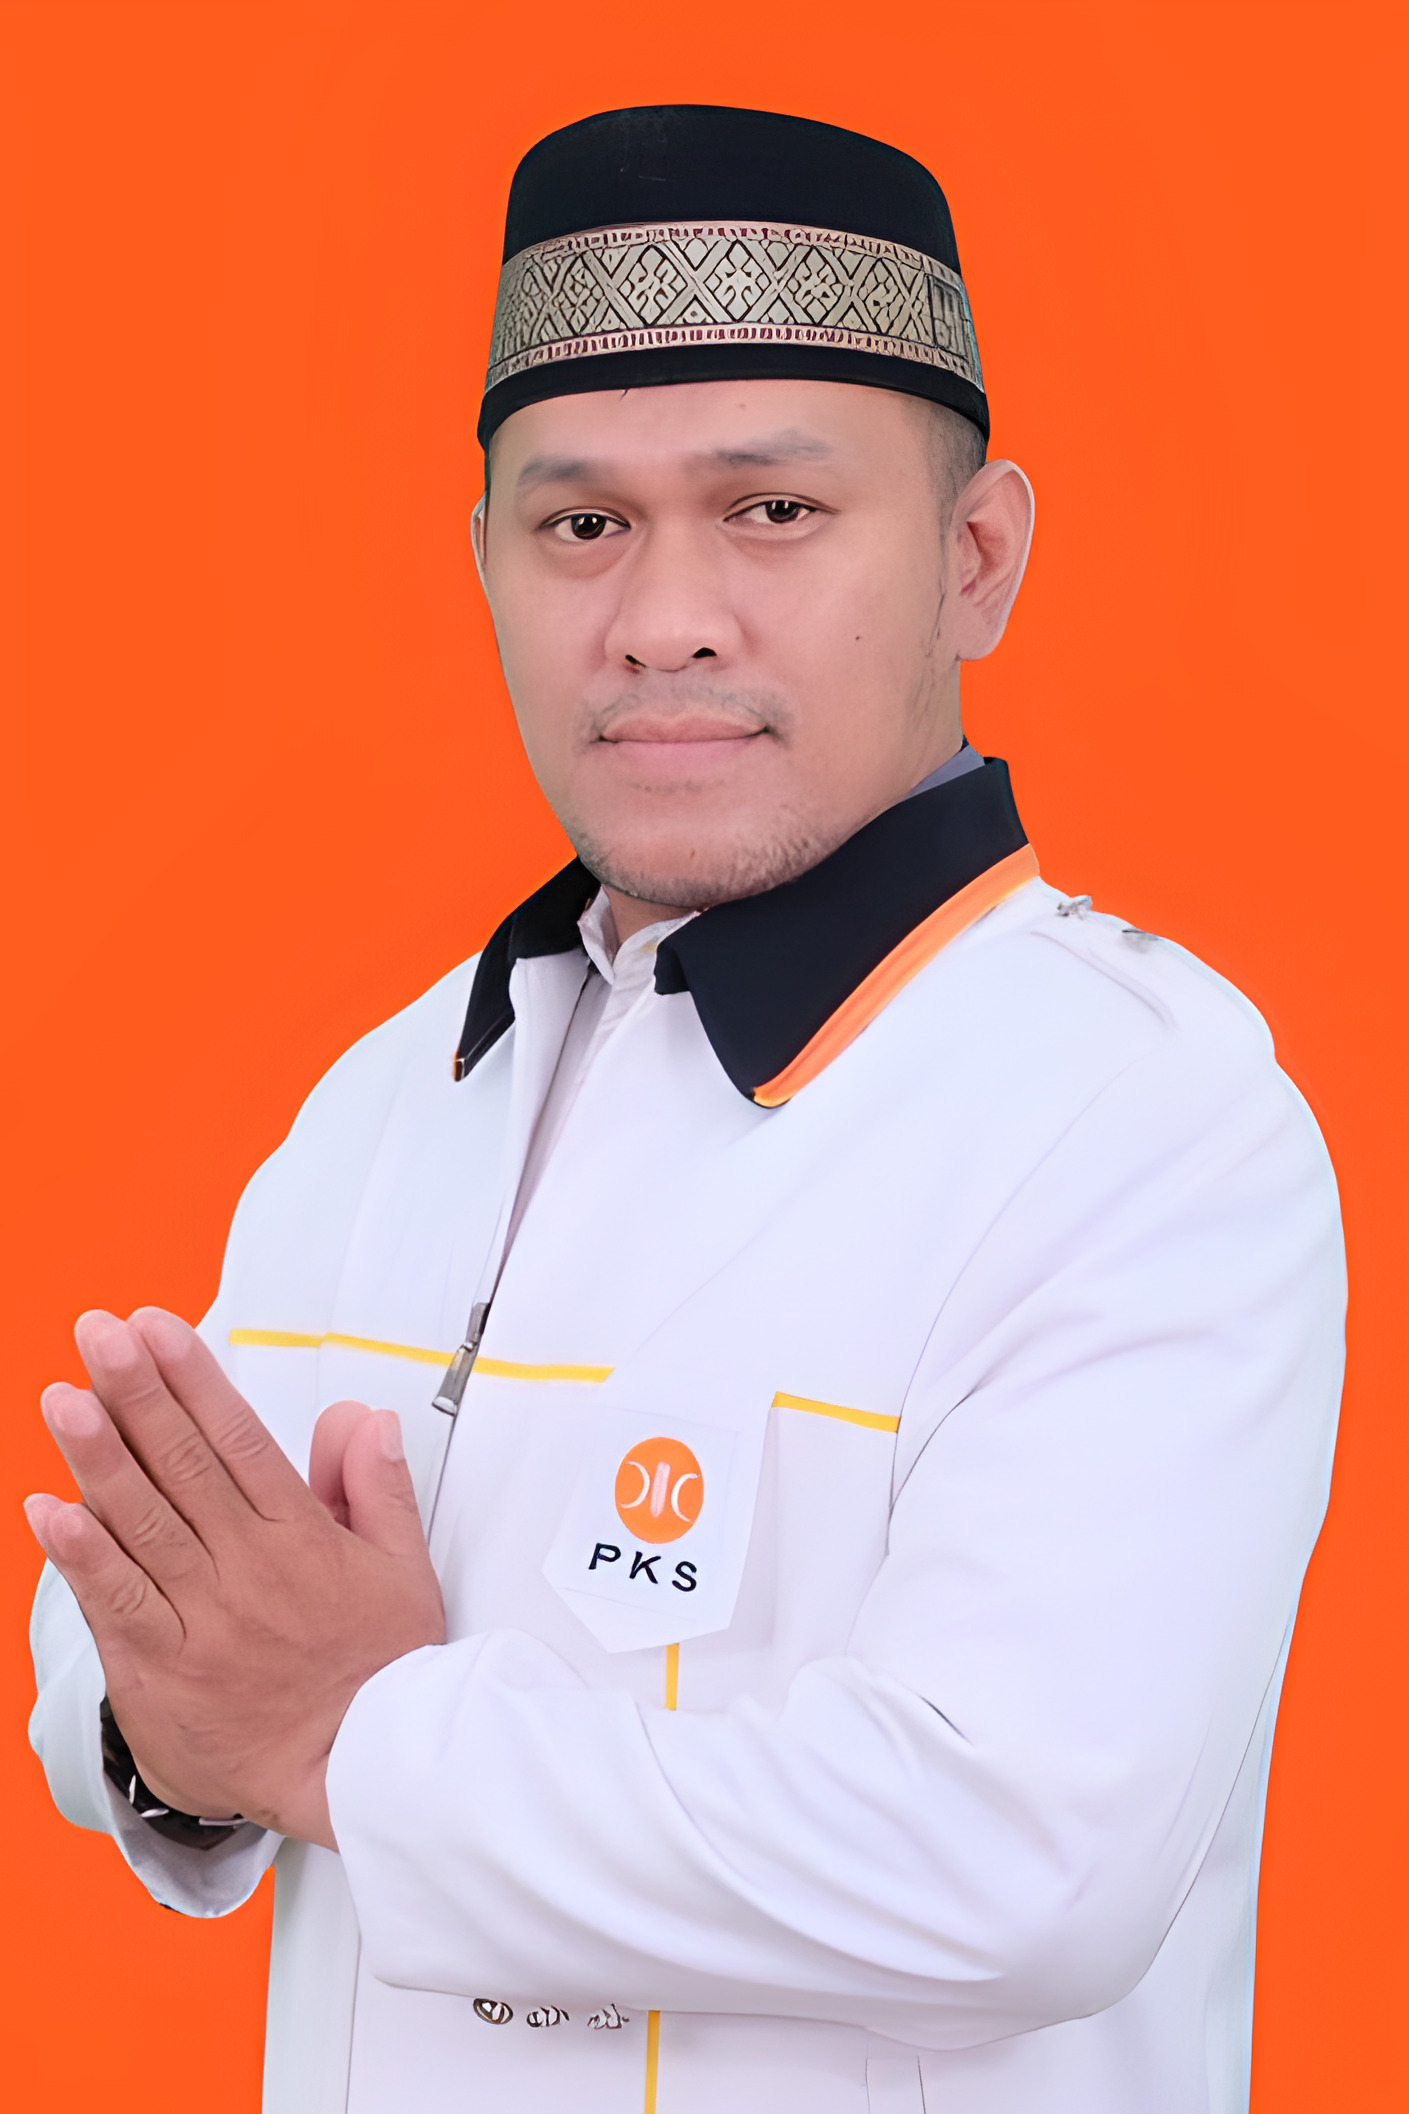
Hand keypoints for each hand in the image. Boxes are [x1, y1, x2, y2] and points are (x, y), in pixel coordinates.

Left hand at [24, 1309, 444, 1846]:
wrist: (361, 1775)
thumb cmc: (381, 1674)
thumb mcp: (405, 1570)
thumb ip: (377, 1489)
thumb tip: (362, 1419)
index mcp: (301, 1538)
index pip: (238, 1439)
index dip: (193, 1379)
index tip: (156, 1327)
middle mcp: (246, 1569)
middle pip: (182, 1466)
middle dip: (136, 1392)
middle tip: (98, 1335)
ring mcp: (201, 1619)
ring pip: (141, 1525)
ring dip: (98, 1458)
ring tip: (63, 1400)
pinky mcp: (162, 1671)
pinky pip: (116, 1604)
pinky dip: (82, 1557)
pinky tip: (49, 1512)